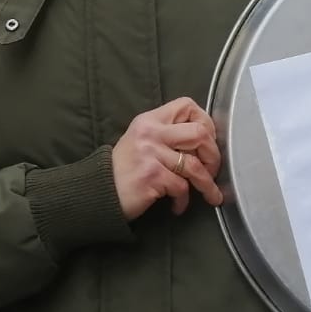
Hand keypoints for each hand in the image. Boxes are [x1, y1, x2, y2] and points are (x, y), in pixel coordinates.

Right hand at [110, 99, 223, 219]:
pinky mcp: (151, 176)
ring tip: (207, 194)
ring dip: (206, 184)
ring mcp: (150, 154)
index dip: (206, 123)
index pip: (187, 106)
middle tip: (211, 170)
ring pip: (195, 165)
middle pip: (199, 133)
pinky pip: (182, 187)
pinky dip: (183, 201)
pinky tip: (177, 205)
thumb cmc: (122, 170)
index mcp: (149, 120)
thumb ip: (166, 136)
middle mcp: (150, 133)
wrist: (97, 192)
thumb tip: (203, 143)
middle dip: (213, 155)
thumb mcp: (140, 141)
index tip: (208, 141)